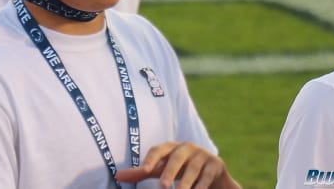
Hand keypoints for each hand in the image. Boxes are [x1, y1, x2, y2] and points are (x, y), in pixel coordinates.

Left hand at [114, 141, 240, 188]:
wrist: (212, 173)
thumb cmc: (180, 169)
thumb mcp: (162, 169)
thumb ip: (142, 172)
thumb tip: (118, 176)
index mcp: (171, 147)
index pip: (159, 149)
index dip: (151, 158)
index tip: (144, 170)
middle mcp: (186, 147)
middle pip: (176, 158)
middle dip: (169, 171)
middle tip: (162, 186)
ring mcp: (202, 154)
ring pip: (193, 168)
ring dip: (186, 182)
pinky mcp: (216, 164)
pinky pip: (207, 175)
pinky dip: (202, 185)